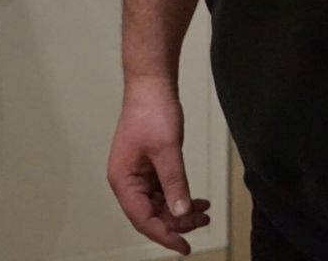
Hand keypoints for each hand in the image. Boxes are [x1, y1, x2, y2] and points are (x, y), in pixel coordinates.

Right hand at [106, 79, 212, 254]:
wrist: (153, 84)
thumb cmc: (152, 112)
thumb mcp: (167, 150)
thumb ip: (175, 183)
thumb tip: (182, 212)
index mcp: (123, 180)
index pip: (142, 218)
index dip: (164, 234)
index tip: (183, 246)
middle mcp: (127, 181)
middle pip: (151, 215)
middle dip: (176, 222)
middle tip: (202, 223)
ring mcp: (138, 174)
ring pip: (159, 205)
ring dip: (181, 210)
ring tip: (205, 213)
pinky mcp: (149, 167)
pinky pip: (164, 191)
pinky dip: (180, 196)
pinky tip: (198, 200)